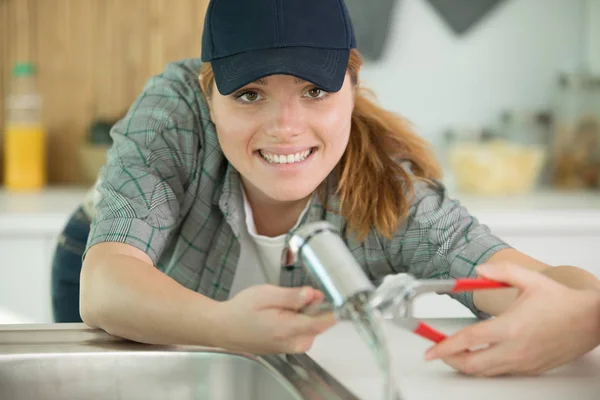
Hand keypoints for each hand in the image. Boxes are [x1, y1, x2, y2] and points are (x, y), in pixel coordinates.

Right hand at [217, 285, 336, 353]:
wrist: (224, 328)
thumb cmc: (241, 310)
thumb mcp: (266, 294)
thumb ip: (292, 296)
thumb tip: (313, 294)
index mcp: (287, 329)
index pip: (322, 322)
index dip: (331, 307)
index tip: (335, 295)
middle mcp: (293, 343)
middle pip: (319, 322)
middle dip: (313, 306)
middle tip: (294, 295)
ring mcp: (292, 347)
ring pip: (312, 326)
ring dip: (304, 313)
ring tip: (282, 306)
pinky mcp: (290, 348)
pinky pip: (304, 331)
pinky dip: (298, 320)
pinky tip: (281, 314)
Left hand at [424, 263, 599, 375]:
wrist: (592, 321)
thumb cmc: (563, 302)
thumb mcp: (530, 279)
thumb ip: (500, 273)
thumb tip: (478, 272)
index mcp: (511, 327)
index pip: (469, 340)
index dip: (445, 346)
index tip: (430, 349)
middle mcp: (516, 349)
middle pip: (472, 364)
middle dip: (450, 359)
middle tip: (438, 351)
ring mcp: (524, 362)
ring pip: (486, 372)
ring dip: (466, 364)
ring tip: (454, 353)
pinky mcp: (531, 369)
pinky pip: (501, 372)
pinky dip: (485, 367)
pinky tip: (480, 356)